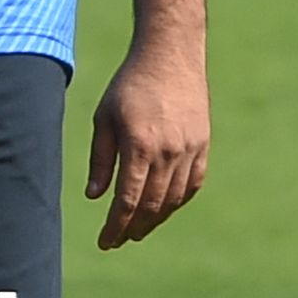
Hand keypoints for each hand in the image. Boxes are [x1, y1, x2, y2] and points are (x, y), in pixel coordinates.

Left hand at [86, 39, 209, 247]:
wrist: (170, 55)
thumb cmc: (129, 85)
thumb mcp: (104, 119)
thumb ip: (101, 159)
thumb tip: (95, 196)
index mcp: (139, 146)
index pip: (128, 201)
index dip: (116, 226)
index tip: (105, 242)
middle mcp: (169, 152)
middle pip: (153, 206)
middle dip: (134, 228)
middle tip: (119, 239)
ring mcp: (190, 149)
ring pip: (174, 199)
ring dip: (157, 219)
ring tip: (139, 229)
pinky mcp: (203, 144)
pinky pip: (193, 183)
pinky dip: (178, 200)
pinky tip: (165, 208)